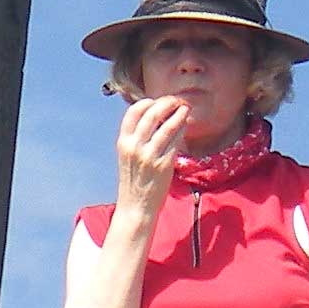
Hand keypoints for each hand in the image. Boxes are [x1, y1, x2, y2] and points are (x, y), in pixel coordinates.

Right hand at [114, 95, 188, 219]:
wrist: (136, 206)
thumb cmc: (134, 180)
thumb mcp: (128, 155)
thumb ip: (137, 137)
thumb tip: (156, 116)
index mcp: (123, 142)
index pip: (133, 112)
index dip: (147, 102)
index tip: (158, 101)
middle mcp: (134, 146)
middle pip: (152, 114)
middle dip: (167, 103)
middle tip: (176, 101)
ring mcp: (149, 156)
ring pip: (167, 126)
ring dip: (179, 113)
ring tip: (185, 108)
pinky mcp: (164, 165)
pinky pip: (176, 141)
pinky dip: (182, 130)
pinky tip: (185, 126)